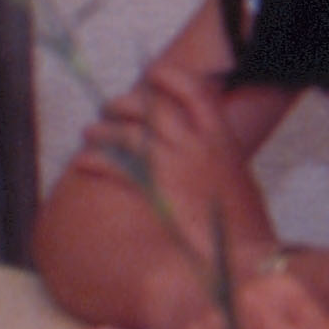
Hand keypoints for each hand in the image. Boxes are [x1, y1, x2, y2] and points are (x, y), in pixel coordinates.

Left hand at [85, 67, 259, 237]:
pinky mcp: (153, 190)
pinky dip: (95, 162)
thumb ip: (217, 156)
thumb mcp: (237, 177)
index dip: (169, 77)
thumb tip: (202, 151)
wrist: (243, 254)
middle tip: (110, 108)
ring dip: (103, 131)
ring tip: (89, 133)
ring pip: (127, 134)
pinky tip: (83, 163)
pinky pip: (115, 167)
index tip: (151, 74)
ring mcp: (173, 165)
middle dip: (124, 104)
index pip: (192, 90)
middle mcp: (195, 143)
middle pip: (150, 108)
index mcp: (220, 136)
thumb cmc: (245, 222)